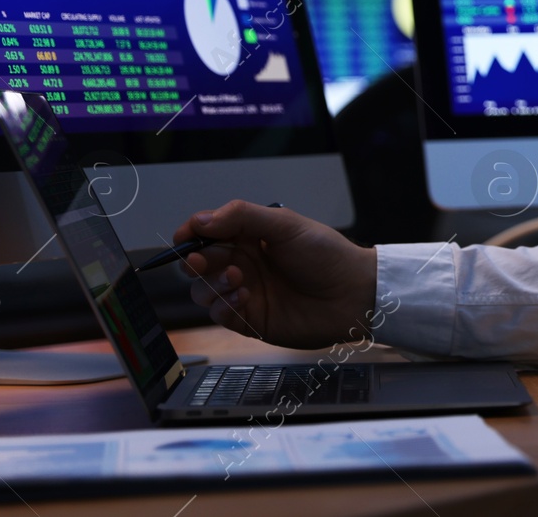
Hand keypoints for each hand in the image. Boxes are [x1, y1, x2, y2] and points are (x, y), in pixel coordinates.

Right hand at [174, 200, 377, 348]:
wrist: (353, 294)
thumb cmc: (326, 254)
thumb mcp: (285, 225)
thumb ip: (242, 217)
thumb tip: (201, 220)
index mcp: (250, 237)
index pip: (208, 233)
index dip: (192, 234)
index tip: (184, 236)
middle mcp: (243, 264)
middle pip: (199, 263)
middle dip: (195, 261)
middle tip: (203, 260)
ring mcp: (245, 293)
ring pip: (203, 290)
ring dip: (211, 284)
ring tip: (238, 279)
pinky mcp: (250, 320)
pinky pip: (220, 315)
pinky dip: (223, 307)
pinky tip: (244, 298)